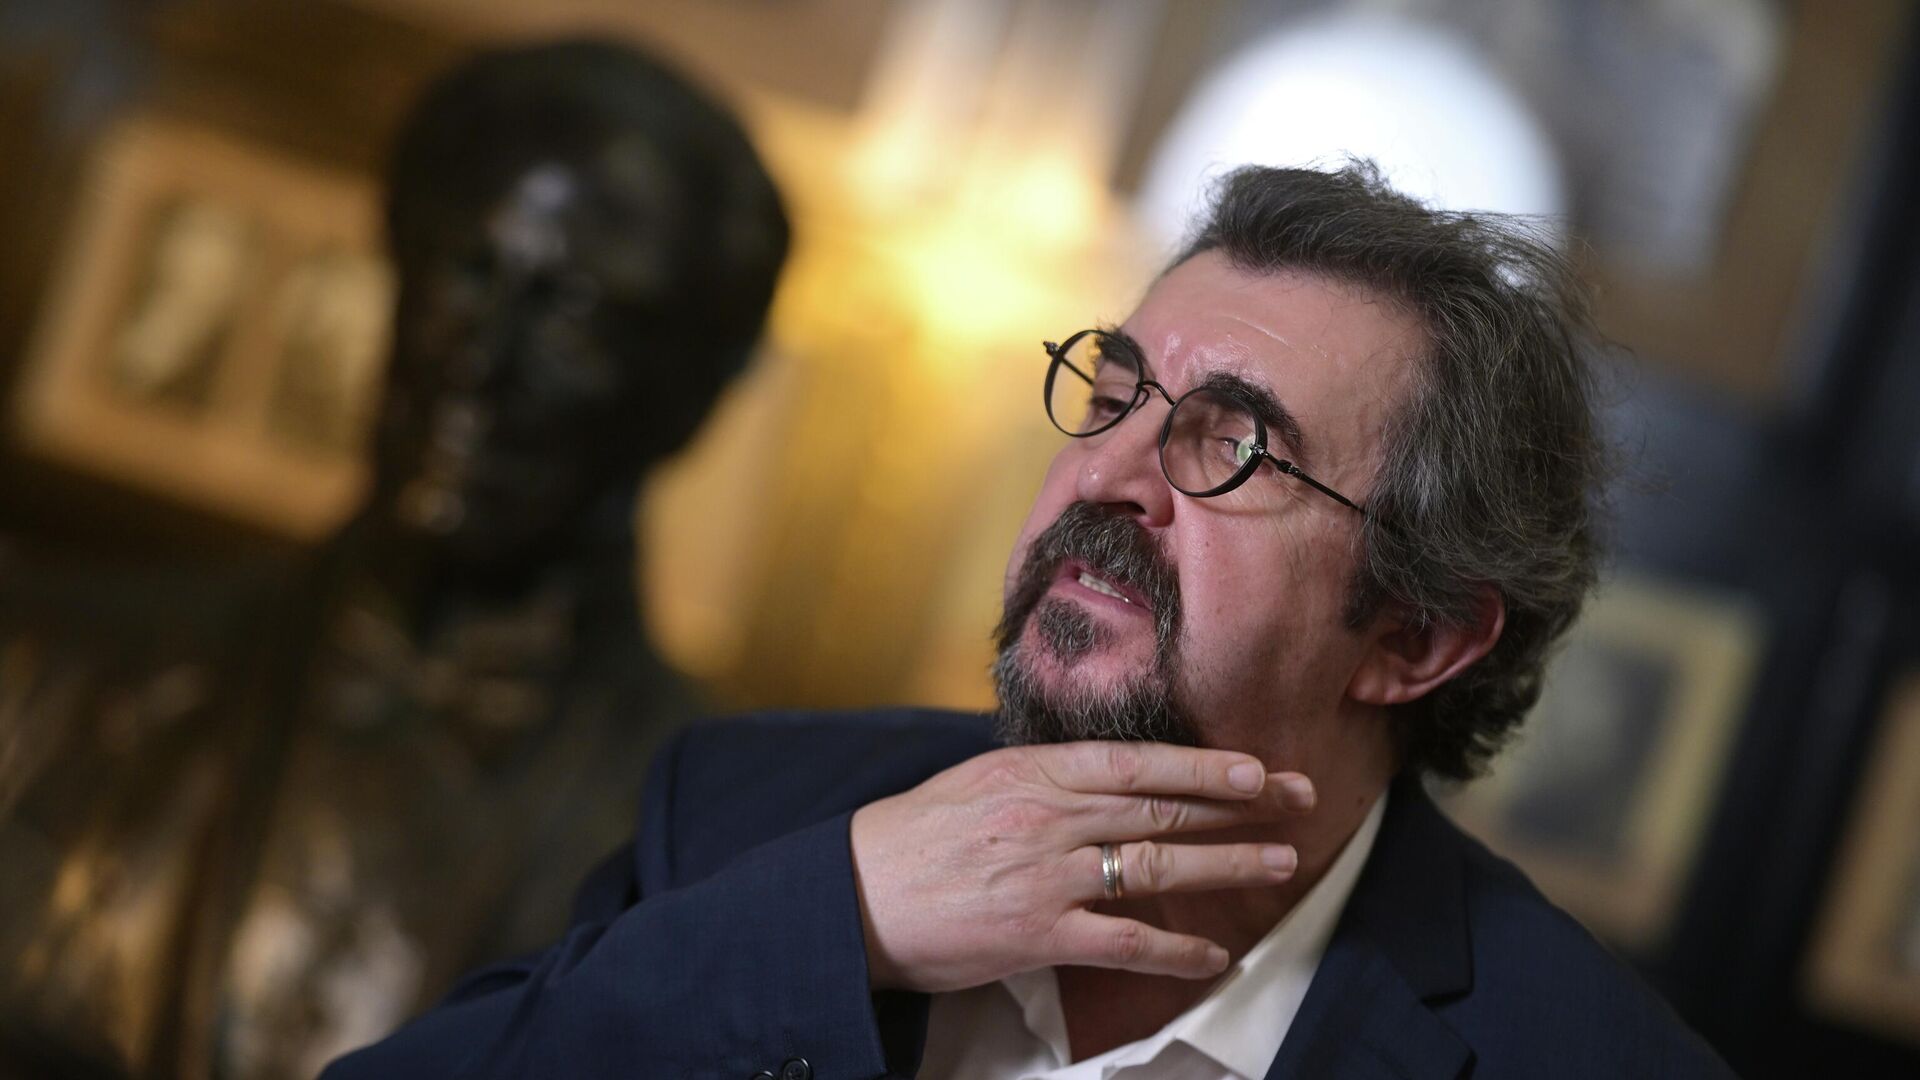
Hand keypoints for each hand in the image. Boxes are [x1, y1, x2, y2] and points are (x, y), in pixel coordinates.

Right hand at [848, 741, 1315, 992]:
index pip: (1138, 762)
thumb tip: (1103, 776)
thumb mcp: (978, 782)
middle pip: (1163, 807)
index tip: (1257, 767)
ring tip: (1280, 861)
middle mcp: (1048, 817)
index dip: (1205, 764)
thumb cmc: (913, 838)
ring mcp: (1046, 875)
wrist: (854, 894)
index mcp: (1033, 772)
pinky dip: (1175, 951)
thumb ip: (1044, 779)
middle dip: (1240, 804)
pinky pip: (1124, 942)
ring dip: (1227, 864)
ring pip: (1157, 866)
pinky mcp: (1037, 933)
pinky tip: (1215, 955)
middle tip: (1298, 799)